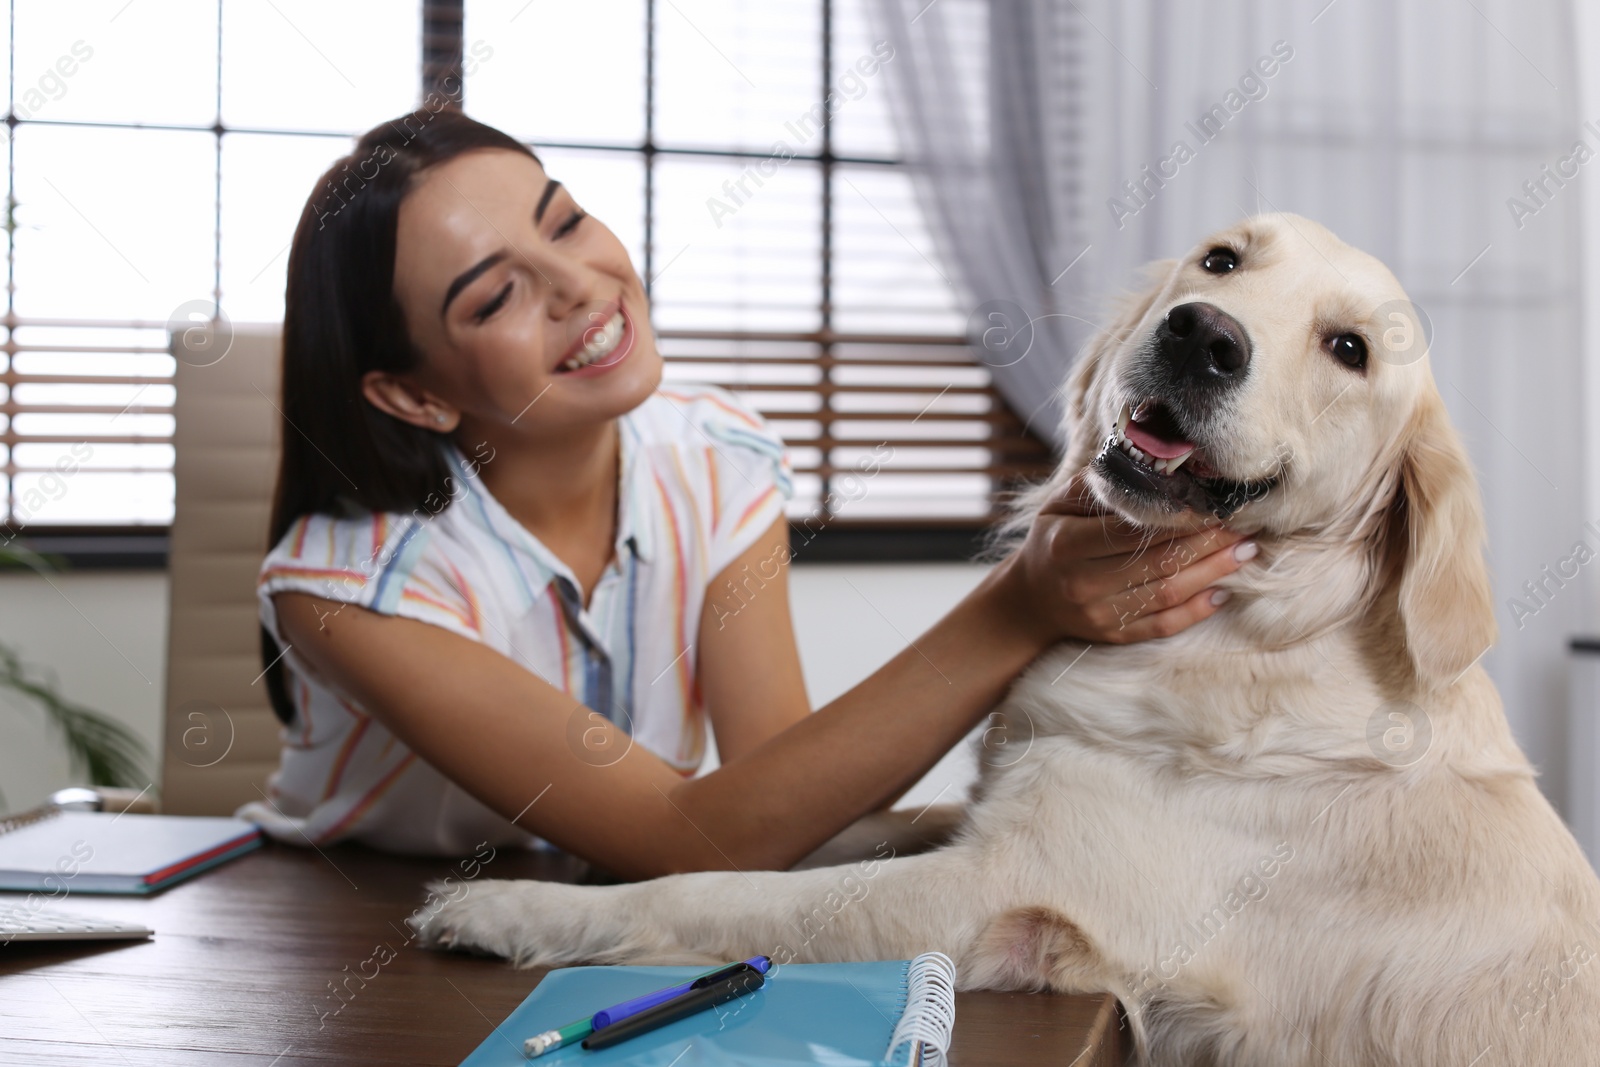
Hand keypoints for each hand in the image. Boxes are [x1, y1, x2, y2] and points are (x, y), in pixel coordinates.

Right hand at [997, 471, 1256, 644]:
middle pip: (1158, 562)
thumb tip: (1152, 468)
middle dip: (1207, 543)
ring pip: (1167, 594)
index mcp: (1067, 545)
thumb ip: (1100, 487)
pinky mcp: (1114, 635)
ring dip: (1212, 573)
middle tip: (1244, 526)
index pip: (1131, 532)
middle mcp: (1083, 583)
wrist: (1029, 600)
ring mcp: (1100, 613)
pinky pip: (1163, 626)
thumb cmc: (1052, 540)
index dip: (1177, 519)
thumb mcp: (1058, 505)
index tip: (1212, 505)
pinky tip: (1222, 592)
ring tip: (1245, 552)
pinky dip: (1196, 611)